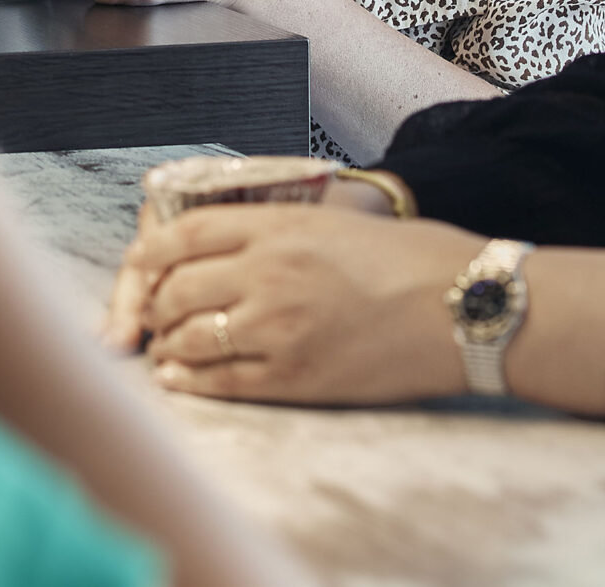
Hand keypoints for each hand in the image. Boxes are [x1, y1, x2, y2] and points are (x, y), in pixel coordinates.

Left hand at [109, 205, 485, 404]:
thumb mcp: (334, 221)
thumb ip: (274, 232)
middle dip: (154, 305)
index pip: (184, 234)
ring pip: (189, 338)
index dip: (150, 254)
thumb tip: (218, 250)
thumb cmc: (411, 260)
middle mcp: (269, 273)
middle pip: (176, 289)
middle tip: (154, 314)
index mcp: (279, 226)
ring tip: (167, 348)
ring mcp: (278, 328)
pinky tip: (180, 378)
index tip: (140, 265)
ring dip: (168, 345)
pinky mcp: (294, 377)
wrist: (463, 307)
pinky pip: (220, 382)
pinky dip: (189, 381)